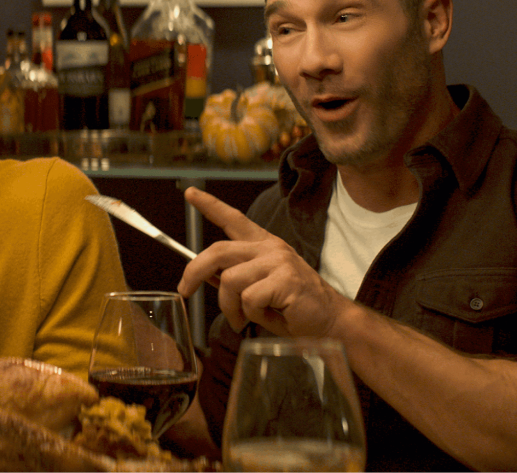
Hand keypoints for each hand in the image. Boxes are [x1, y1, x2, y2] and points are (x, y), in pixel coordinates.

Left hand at [177, 187, 350, 336]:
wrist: (331, 321)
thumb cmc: (294, 308)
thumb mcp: (259, 289)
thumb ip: (235, 278)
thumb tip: (205, 275)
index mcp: (264, 245)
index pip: (233, 219)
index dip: (210, 205)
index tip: (190, 193)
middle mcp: (271, 248)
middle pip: (218, 251)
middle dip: (193, 272)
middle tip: (185, 291)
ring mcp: (279, 262)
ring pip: (229, 280)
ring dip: (229, 307)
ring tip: (242, 320)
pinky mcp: (286, 280)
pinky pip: (249, 299)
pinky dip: (250, 316)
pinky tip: (267, 317)